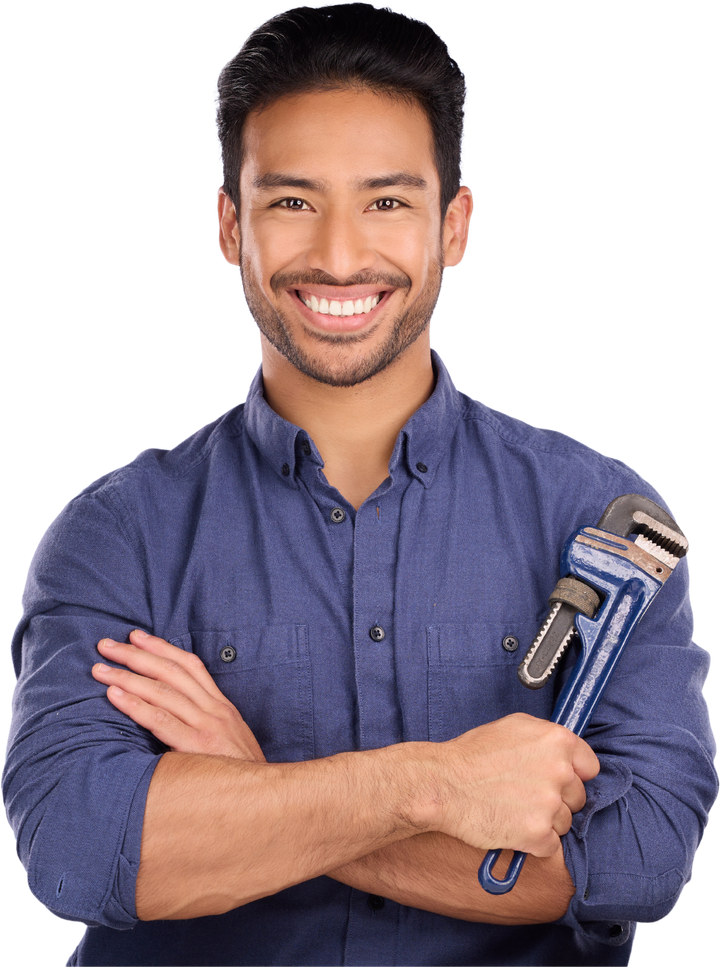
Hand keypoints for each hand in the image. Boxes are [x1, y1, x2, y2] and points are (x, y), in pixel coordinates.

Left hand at [92, 630, 264, 761]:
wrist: (263, 799)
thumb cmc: (240, 775)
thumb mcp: (229, 741)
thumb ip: (205, 726)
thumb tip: (174, 718)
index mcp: (222, 707)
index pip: (190, 666)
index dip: (162, 648)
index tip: (136, 637)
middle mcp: (215, 710)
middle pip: (171, 672)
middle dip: (136, 654)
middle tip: (106, 645)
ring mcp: (208, 727)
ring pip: (163, 691)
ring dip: (127, 676)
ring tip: (101, 670)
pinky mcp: (198, 747)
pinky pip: (161, 720)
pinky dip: (135, 705)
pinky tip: (114, 696)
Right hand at [416, 713, 598, 858]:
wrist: (444, 785)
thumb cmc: (472, 755)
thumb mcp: (513, 727)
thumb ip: (546, 737)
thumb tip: (564, 751)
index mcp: (557, 741)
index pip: (590, 767)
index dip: (573, 774)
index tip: (558, 779)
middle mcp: (560, 772)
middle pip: (577, 797)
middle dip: (556, 798)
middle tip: (526, 794)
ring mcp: (550, 805)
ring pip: (564, 822)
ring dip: (544, 820)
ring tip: (513, 809)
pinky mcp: (539, 835)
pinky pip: (550, 845)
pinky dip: (534, 841)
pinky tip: (512, 825)